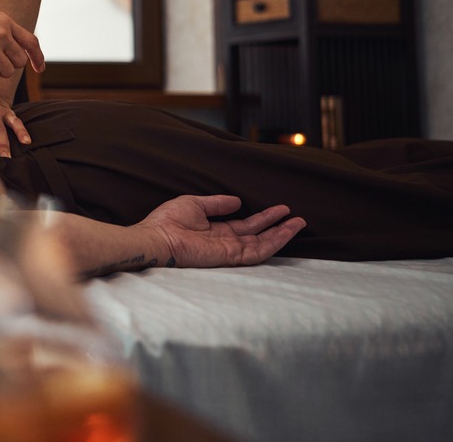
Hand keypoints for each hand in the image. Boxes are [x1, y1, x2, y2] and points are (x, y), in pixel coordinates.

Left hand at [135, 195, 305, 268]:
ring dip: (281, 234)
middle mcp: (225, 241)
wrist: (157, 238)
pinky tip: (285, 233)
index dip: (263, 217)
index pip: (245, 224)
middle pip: (258, 235)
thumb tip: (237, 201)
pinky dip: (273, 243)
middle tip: (297, 218)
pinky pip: (256, 251)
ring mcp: (229, 250)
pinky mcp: (230, 256)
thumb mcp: (195, 204)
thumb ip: (217, 204)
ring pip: (262, 244)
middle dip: (278, 227)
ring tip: (298, 223)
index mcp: (216, 230)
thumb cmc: (168, 221)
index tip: (280, 208)